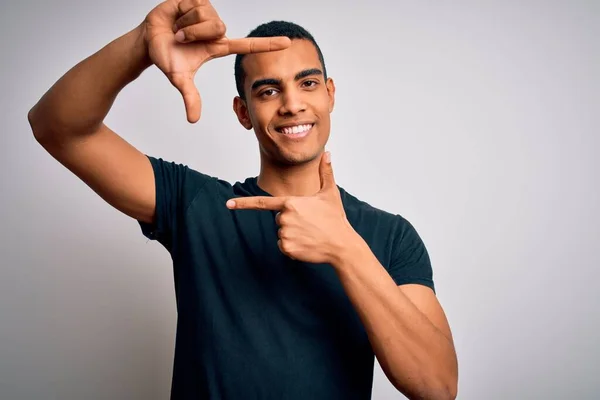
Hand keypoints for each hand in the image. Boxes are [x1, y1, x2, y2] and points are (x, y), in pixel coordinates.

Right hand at [143, 0, 290, 122]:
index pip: (248, 45)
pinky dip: (182, 15)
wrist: (148, 40)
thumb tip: (193, 120)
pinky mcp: (197, 0)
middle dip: (195, 35)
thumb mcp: (179, 78)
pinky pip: (196, 6)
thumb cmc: (167, 57)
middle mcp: (217, 29)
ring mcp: (208, 13)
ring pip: (207, 18)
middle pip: (219, 28)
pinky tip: (177, 16)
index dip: (267, 45)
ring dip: (188, 26)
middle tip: (182, 40)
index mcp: (218, 46)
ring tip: (179, 29)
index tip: (288, 43)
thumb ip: (190, 97)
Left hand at [226, 152, 356, 264]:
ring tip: (310, 234)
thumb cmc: (336, 219)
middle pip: (279, 218)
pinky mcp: (287, 248)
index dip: (244, 204)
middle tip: (310, 223)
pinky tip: (307, 244)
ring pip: (281, 233)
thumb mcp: (330, 193)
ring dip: (293, 234)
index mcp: (290, 202)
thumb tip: (328, 153)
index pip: (262, 202)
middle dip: (292, 220)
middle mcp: (284, 217)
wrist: (342, 244)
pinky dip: (293, 247)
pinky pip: (283, 246)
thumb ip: (326, 172)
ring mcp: (285, 233)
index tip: (228, 204)